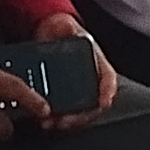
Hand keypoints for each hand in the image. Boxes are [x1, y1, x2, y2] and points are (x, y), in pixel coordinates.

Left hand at [37, 14, 115, 131]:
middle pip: (92, 105)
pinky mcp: (60, 96)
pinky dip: (53, 118)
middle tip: (65, 121)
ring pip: (76, 113)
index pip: (108, 80)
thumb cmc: (63, 29)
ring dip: (65, 121)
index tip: (103, 102)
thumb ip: (68, 28)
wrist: (47, 33)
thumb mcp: (67, 25)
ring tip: (50, 124)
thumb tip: (67, 28)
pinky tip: (41, 120)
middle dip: (80, 117)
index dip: (107, 92)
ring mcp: (76, 91)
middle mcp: (90, 82)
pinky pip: (60, 112)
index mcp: (98, 65)